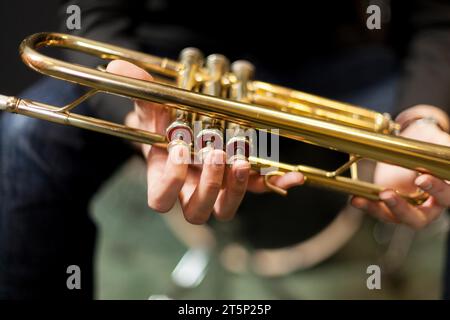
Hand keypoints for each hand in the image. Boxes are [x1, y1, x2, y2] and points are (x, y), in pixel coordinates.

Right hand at [106, 60, 303, 223]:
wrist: (185, 128)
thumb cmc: (164, 123)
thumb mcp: (153, 107)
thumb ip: (140, 92)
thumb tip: (118, 67)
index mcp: (163, 179)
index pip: (160, 200)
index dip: (170, 183)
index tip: (180, 148)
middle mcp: (189, 191)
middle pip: (196, 212)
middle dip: (208, 186)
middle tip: (215, 154)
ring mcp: (216, 189)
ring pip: (224, 210)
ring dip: (236, 189)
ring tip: (242, 160)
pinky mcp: (240, 182)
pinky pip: (258, 190)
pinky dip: (275, 184)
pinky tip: (292, 176)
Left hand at [351, 105, 449, 228]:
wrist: (412, 143)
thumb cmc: (431, 142)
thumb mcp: (439, 141)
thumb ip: (446, 149)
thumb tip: (449, 151)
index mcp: (447, 192)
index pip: (448, 197)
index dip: (437, 190)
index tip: (421, 178)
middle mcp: (429, 206)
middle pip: (420, 219)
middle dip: (403, 209)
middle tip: (387, 194)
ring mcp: (408, 208)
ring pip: (396, 218)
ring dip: (381, 210)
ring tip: (365, 198)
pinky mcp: (390, 206)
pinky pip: (379, 211)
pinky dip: (367, 206)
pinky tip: (355, 200)